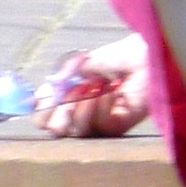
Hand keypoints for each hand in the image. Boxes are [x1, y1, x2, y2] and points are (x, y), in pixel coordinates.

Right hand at [35, 36, 149, 138]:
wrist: (144, 57)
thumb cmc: (115, 59)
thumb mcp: (81, 65)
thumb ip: (61, 80)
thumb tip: (45, 92)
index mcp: (66, 100)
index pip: (42, 118)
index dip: (41, 108)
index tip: (46, 93)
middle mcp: (79, 115)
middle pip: (55, 130)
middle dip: (59, 110)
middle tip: (72, 92)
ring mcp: (97, 124)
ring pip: (77, 129)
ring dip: (83, 104)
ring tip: (95, 84)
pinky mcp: (116, 128)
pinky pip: (100, 124)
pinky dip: (103, 104)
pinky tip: (112, 90)